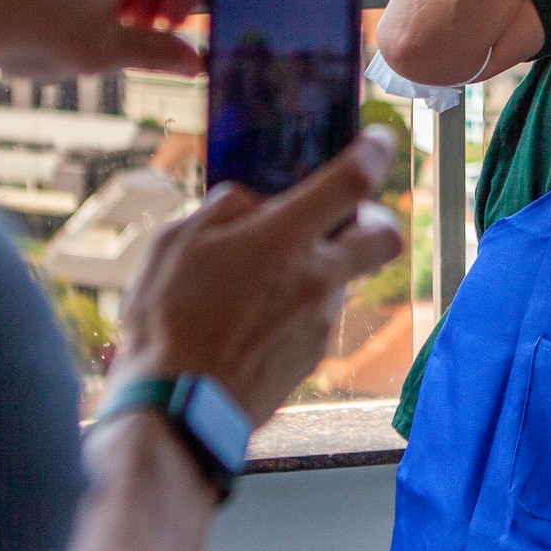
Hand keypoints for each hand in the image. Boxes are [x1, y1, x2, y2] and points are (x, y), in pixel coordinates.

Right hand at [112, 127, 405, 423]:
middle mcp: (318, 278)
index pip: (353, 181)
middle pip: (384, 236)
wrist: (177, 410)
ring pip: (344, 277)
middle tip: (339, 217)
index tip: (378, 140)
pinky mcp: (313, 357)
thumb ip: (223, 211)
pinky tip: (252, 318)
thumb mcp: (174, 243)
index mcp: (285, 239)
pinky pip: (319, 316)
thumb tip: (252, 203)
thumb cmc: (166, 321)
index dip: (373, 152)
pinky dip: (299, 306)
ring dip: (319, 267)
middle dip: (372, 219)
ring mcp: (320, 321)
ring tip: (258, 278)